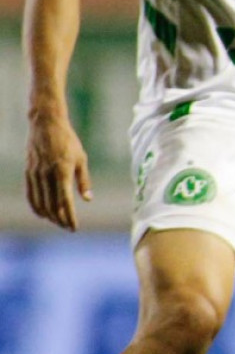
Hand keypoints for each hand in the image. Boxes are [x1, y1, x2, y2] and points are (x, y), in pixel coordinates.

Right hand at [25, 113, 91, 230]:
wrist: (46, 125)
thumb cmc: (68, 141)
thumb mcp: (81, 159)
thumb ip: (83, 180)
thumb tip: (87, 199)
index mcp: (63, 172)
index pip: (66, 202)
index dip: (70, 217)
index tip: (74, 228)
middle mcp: (47, 175)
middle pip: (52, 206)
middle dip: (60, 220)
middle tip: (68, 227)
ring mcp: (35, 174)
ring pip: (40, 203)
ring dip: (49, 216)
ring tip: (58, 222)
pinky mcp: (28, 172)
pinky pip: (31, 195)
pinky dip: (36, 207)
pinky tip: (42, 214)